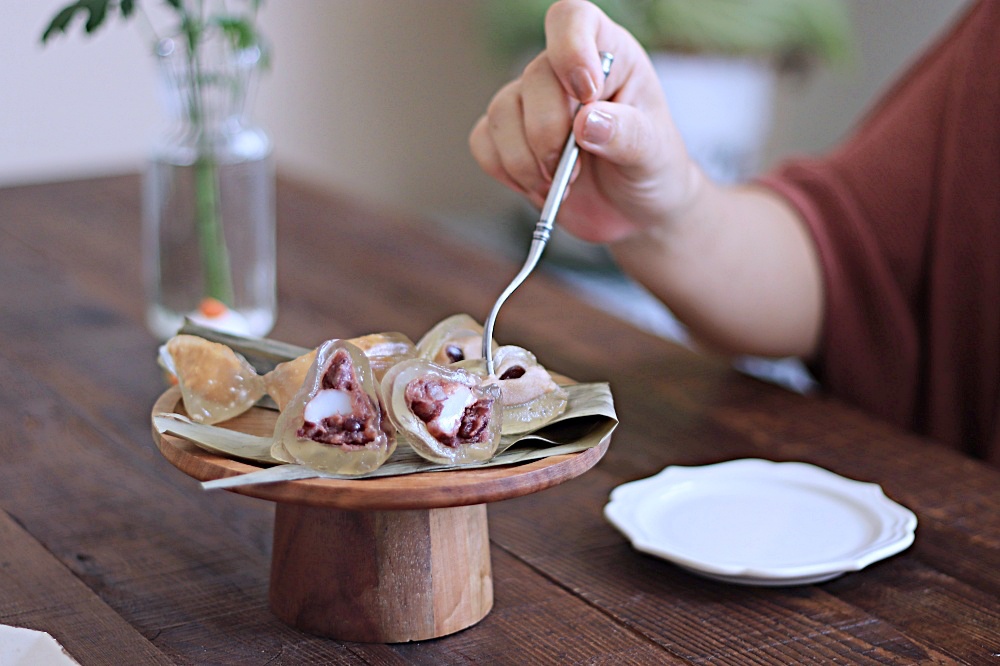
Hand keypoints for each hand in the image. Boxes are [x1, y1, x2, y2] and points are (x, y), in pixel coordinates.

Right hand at [470, 0, 702, 243]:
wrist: (633, 213)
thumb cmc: (650, 169)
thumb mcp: (653, 154)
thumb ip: (627, 135)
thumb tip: (587, 123)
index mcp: (609, 56)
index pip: (573, 20)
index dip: (570, 49)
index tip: (586, 95)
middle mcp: (564, 72)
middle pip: (534, 77)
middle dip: (548, 134)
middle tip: (572, 173)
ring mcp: (532, 104)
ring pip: (502, 112)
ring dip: (525, 160)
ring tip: (557, 186)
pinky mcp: (510, 138)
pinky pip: (484, 142)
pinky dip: (507, 172)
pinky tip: (537, 187)